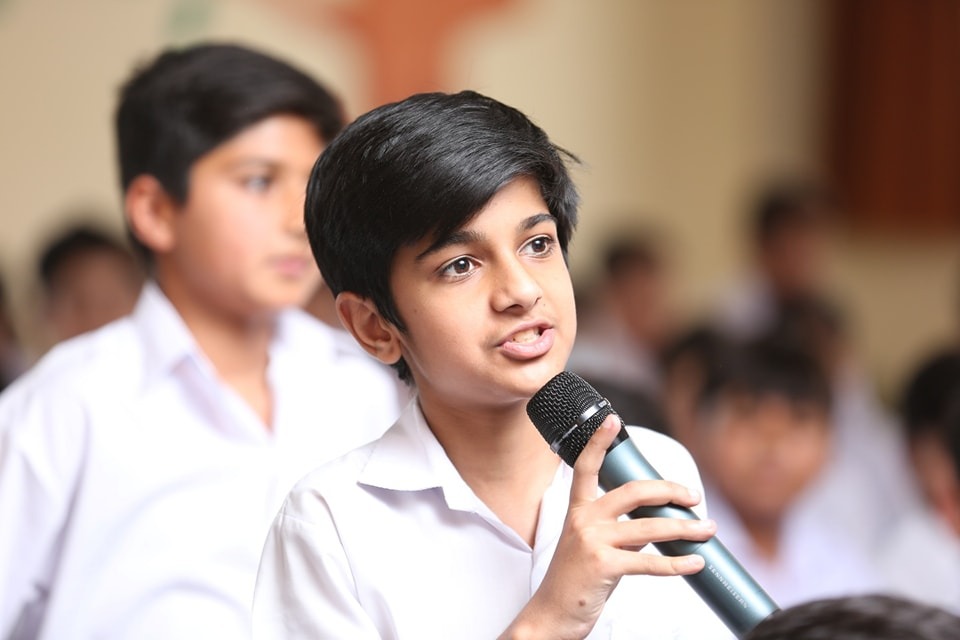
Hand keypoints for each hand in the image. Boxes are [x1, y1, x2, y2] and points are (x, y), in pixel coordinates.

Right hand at [500, 415, 716, 639]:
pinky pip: (650, 562)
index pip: (586, 467)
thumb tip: (655, 524)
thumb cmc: (574, 580)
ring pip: (650, 527)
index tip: (611, 420)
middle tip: (694, 497)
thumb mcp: (593, 546)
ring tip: (707, 530)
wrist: (553, 613)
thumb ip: (620, 529)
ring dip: (686, 529)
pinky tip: (695, 562)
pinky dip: (679, 563)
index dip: (599, 441)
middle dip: (670, 491)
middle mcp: (583, 520)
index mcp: (578, 510)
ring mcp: (592, 541)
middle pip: (634, 491)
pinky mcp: (603, 566)